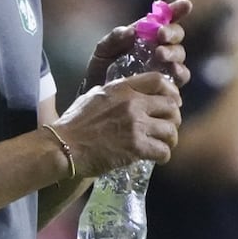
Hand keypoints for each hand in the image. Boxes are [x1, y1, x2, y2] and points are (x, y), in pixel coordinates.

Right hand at [53, 70, 181, 175]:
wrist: (65, 146)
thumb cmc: (75, 122)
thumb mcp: (94, 96)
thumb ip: (116, 92)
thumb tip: (130, 93)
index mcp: (122, 88)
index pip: (158, 80)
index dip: (171, 91)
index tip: (172, 101)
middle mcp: (133, 103)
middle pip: (171, 106)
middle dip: (173, 118)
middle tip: (167, 127)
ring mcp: (136, 126)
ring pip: (171, 130)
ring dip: (170, 139)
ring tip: (163, 144)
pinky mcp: (136, 148)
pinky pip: (163, 151)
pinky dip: (163, 156)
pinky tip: (157, 158)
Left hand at [82, 0, 193, 89]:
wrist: (99, 100)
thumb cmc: (100, 72)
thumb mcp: (102, 52)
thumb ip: (114, 38)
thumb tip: (132, 31)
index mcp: (146, 35)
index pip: (165, 19)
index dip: (177, 10)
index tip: (186, 4)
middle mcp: (159, 48)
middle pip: (176, 36)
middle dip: (171, 32)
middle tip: (160, 35)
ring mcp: (165, 67)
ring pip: (180, 55)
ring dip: (173, 52)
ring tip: (160, 54)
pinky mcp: (169, 85)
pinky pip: (181, 77)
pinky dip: (179, 71)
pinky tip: (171, 71)